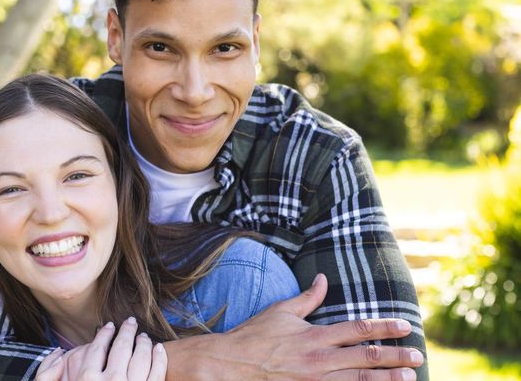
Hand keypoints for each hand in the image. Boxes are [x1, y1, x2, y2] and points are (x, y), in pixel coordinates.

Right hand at [35, 318, 167, 380]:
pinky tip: (159, 350)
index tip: (109, 326)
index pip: (98, 347)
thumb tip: (59, 352)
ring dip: (144, 342)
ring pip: (142, 355)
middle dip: (128, 331)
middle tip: (131, 322)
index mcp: (86, 380)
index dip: (105, 334)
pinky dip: (160, 357)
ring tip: (144, 337)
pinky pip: (158, 372)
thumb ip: (46, 375)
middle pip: (122, 346)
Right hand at [164, 274, 423, 380]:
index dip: (385, 327)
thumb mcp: (281, 310)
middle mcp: (321, 360)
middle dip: (395, 357)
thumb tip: (323, 278)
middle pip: (367, 358)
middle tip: (417, 355)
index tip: (404, 326)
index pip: (359, 329)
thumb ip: (307, 298)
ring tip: (410, 377)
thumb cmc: (255, 335)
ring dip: (387, 380)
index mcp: (316, 336)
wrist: (232, 364)